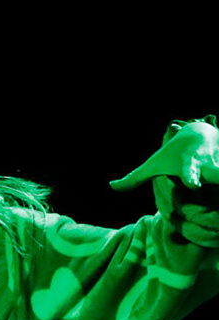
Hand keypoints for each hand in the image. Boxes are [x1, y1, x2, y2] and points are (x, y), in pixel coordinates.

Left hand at [110, 116, 218, 248]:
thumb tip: (111, 186)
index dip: (191, 178)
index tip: (194, 186)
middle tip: (207, 185)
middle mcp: (208, 165)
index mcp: (187, 165)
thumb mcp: (154, 165)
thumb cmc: (172, 155)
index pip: (189, 172)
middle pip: (218, 173)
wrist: (199, 133)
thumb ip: (134, 178)